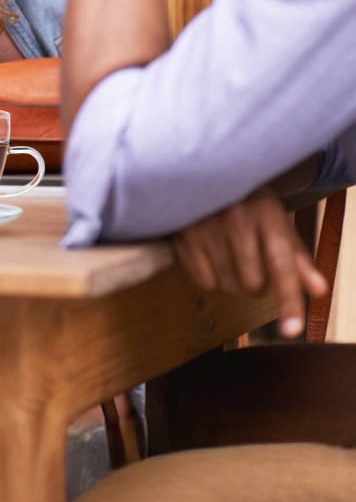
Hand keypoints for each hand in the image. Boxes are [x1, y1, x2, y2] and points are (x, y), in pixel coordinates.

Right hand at [172, 187, 328, 338]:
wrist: (202, 171)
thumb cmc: (247, 202)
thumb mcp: (276, 220)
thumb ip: (297, 257)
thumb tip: (318, 290)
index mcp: (266, 212)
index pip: (282, 264)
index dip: (289, 300)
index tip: (291, 330)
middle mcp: (235, 217)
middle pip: (253, 282)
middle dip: (257, 285)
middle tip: (253, 266)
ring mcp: (205, 226)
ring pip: (228, 285)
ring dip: (234, 282)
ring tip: (230, 257)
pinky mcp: (181, 234)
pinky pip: (203, 281)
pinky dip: (210, 277)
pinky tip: (210, 256)